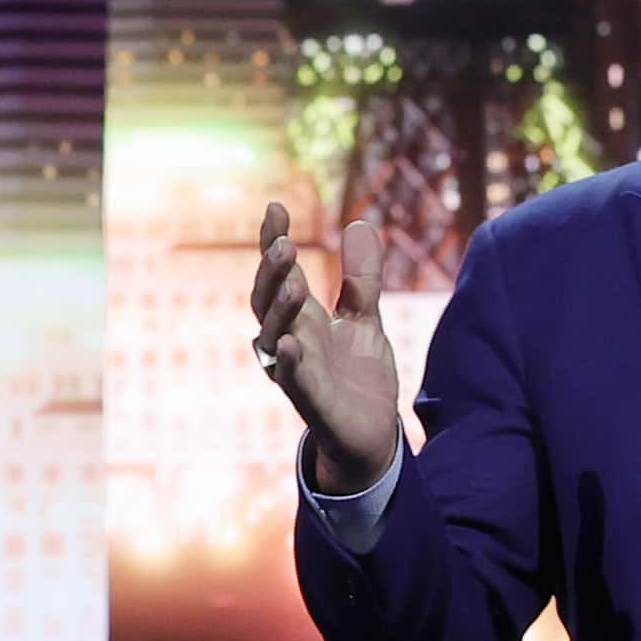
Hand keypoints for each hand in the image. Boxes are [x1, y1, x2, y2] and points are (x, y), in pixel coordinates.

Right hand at [251, 203, 402, 489]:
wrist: (372, 433)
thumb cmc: (358, 375)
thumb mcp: (365, 317)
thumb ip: (361, 277)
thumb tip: (360, 224)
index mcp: (302, 317)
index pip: (281, 273)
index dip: (273, 241)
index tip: (275, 207)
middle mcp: (290, 339)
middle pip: (268, 300)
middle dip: (273, 272)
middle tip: (284, 243)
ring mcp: (296, 371)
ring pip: (273, 336)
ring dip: (280, 309)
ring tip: (294, 282)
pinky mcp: (309, 402)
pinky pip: (290, 380)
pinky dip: (287, 362)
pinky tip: (289, 343)